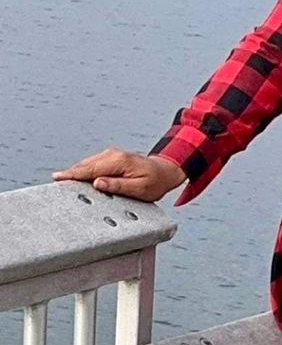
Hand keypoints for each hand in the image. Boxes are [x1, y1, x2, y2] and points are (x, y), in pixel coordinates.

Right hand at [51, 149, 186, 202]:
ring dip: (75, 172)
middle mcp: (113, 155)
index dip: (73, 174)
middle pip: (85, 165)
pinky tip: (74, 178)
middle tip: (55, 181)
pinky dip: (82, 170)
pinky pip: (92, 164)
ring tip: (60, 181)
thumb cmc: (154, 183)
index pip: (91, 169)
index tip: (58, 178)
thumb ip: (118, 186)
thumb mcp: (140, 189)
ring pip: (87, 164)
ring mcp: (110, 154)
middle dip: (70, 173)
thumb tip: (97, 183)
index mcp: (119, 161)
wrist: (164, 172)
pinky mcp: (110, 158)